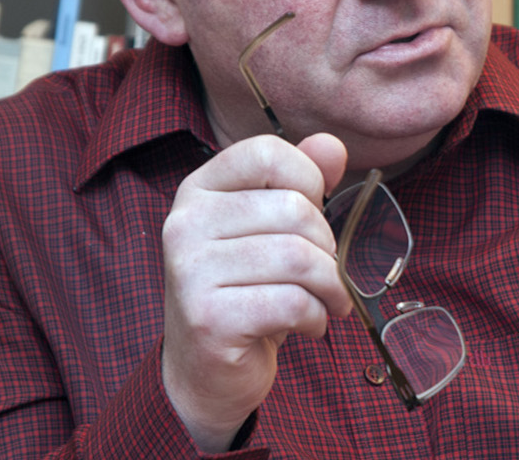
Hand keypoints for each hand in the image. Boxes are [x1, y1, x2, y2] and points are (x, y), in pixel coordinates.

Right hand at [159, 133, 353, 452]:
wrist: (205, 372)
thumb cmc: (247, 292)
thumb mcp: (272, 231)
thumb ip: (301, 183)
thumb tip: (333, 146)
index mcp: (198, 190)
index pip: (267, 153)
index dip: (308, 182)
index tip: (314, 217)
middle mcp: (185, 223)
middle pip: (294, 210)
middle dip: (327, 247)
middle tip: (325, 274)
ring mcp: (190, 271)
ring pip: (298, 258)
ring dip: (331, 287)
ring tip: (328, 301)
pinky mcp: (208, 318)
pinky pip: (292, 303)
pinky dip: (317, 317)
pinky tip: (309, 326)